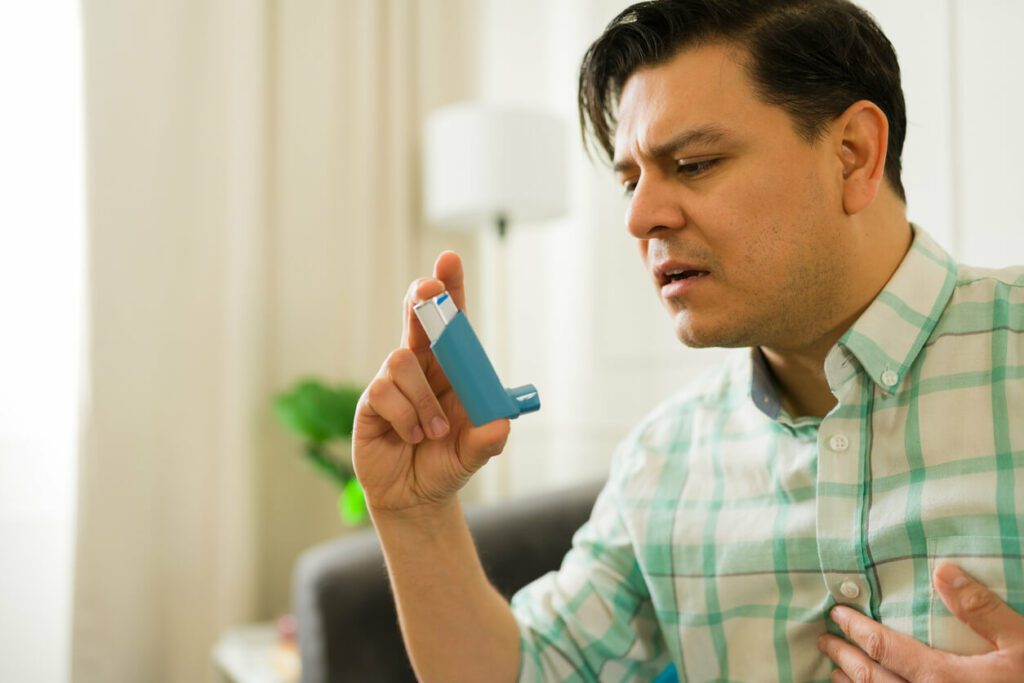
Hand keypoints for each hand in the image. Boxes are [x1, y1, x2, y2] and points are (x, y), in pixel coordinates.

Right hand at [352, 251, 510, 515]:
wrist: (416, 496)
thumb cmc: (446, 463)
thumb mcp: (474, 454)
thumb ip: (487, 440)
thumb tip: (500, 425)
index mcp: (451, 368)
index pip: (451, 322)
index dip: (450, 289)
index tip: (449, 260)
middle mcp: (421, 367)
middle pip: (416, 319)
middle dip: (423, 300)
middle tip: (430, 289)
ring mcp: (392, 382)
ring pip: (402, 361)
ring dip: (423, 399)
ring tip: (433, 432)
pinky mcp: (371, 403)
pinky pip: (385, 392)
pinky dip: (405, 417)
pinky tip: (411, 436)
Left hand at [819, 563, 1023, 681]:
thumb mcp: (1022, 644)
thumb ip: (981, 610)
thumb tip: (942, 571)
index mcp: (944, 679)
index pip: (884, 648)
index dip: (856, 630)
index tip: (836, 615)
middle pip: (870, 680)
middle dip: (845, 658)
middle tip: (825, 640)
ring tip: (835, 672)